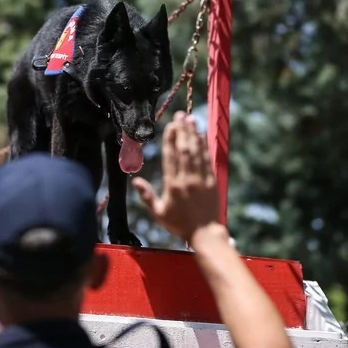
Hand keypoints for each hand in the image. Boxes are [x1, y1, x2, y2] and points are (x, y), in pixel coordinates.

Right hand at [132, 111, 219, 242]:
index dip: (170, 139)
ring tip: (190, 119)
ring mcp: (201, 179)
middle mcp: (186, 179)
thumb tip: (135, 181)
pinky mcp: (212, 180)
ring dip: (193, 134)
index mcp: (172, 185)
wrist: (205, 233)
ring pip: (196, 152)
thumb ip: (147, 196)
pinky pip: (207, 159)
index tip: (170, 126)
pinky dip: (204, 146)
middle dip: (182, 130)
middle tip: (180, 114)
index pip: (170, 157)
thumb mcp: (159, 213)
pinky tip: (202, 135)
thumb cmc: (180, 224)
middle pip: (184, 150)